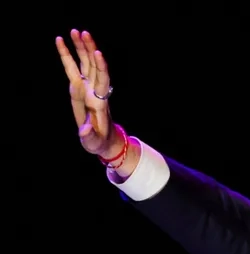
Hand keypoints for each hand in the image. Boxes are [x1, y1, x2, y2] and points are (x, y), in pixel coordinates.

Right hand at [56, 30, 118, 157]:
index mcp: (99, 101)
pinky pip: (74, 68)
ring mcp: (88, 88)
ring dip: (81, 48)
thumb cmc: (99, 142)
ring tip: (75, 31)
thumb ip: (89, 136)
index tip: (98, 53)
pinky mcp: (80, 88)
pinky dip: (69, 56)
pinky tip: (62, 42)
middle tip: (83, 33)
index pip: (102, 80)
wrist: (104, 140)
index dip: (101, 67)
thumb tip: (84, 131)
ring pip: (85, 64)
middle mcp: (95, 91)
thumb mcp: (93, 142)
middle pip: (93, 66)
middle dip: (89, 50)